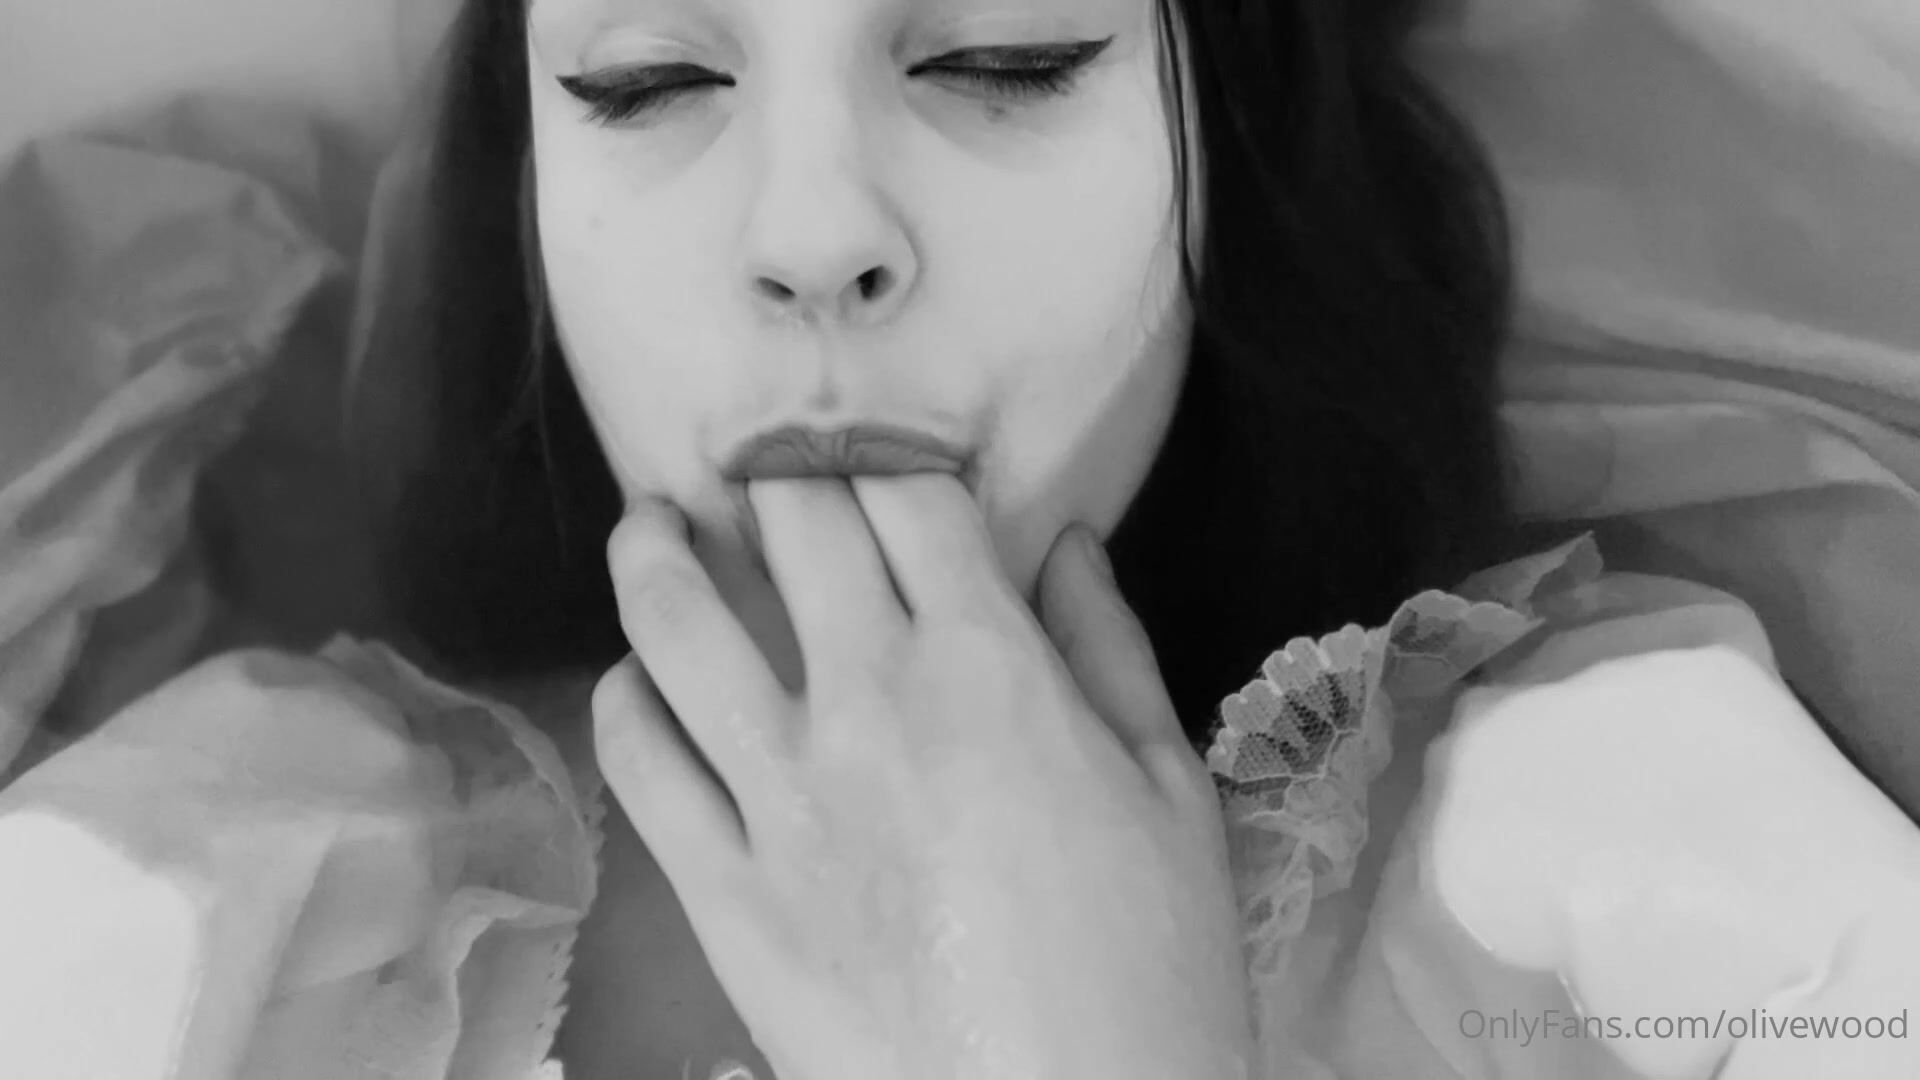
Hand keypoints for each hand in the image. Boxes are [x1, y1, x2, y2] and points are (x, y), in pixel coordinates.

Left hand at [591, 474, 1252, 1079]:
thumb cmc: (1149, 967)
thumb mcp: (1171, 792)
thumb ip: (1112, 649)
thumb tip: (1066, 540)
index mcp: (990, 669)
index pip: (908, 496)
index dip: (881, 441)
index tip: (866, 433)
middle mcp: (870, 705)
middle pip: (791, 527)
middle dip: (774, 467)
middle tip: (760, 456)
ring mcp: (779, 797)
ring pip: (675, 624)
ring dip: (653, 549)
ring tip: (649, 521)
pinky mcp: (721, 888)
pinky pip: (639, 762)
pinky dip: (627, 699)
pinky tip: (639, 678)